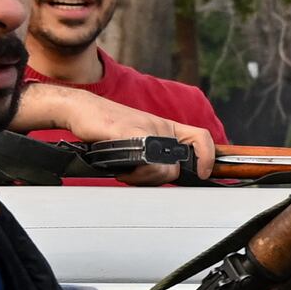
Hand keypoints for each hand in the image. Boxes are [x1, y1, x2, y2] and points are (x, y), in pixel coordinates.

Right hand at [14, 79, 218, 176]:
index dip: (208, 157)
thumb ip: (154, 153)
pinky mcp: (131, 132)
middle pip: (175, 168)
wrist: (82, 110)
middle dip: (157, 179)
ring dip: (142, 178)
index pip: (201, 137)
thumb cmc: (107, 128)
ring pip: (162, 170)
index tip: (203, 173)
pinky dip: (132, 173)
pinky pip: (145, 163)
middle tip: (138, 177)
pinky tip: (120, 169)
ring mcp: (147, 128)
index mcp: (165, 127)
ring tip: (127, 171)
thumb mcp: (138, 138)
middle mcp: (160, 126)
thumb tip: (164, 175)